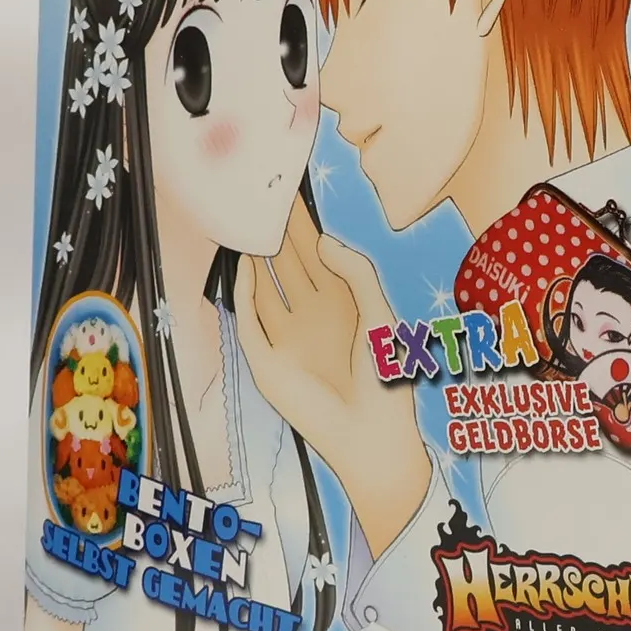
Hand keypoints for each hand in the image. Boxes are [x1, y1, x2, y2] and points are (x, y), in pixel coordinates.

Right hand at [234, 202, 432, 558]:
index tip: (291, 194)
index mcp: (342, 304)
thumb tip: (321, 240)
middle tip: (261, 197)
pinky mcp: (268, 363)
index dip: (304, 227)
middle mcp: (311, 316)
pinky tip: (245, 266)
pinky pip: (250, 322)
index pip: (316, 255)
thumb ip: (357, 273)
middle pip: (287, 265)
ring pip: (264, 289)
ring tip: (247, 223)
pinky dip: (244, 294)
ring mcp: (287, 339)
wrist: (374, 437)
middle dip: (275, 234)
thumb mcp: (380, 315)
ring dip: (255, 259)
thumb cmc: (386, 381)